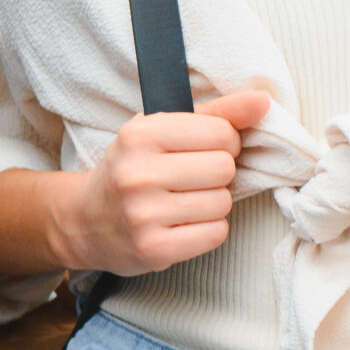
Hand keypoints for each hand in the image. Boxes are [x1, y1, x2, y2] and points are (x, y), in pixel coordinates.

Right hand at [61, 90, 272, 276]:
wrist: (86, 220)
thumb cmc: (132, 169)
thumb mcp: (160, 130)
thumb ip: (215, 113)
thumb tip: (263, 101)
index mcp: (139, 135)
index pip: (221, 133)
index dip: (223, 142)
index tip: (203, 150)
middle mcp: (137, 173)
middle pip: (224, 168)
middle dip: (218, 174)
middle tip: (193, 178)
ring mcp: (143, 214)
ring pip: (222, 202)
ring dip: (214, 203)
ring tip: (185, 202)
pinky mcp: (153, 248)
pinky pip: (216, 234)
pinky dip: (209, 229)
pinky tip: (184, 224)